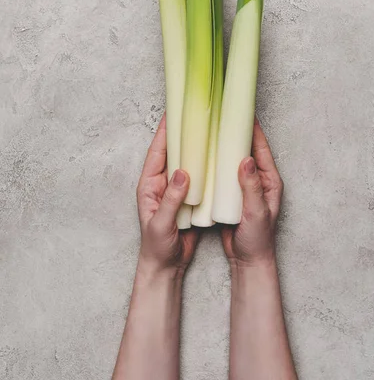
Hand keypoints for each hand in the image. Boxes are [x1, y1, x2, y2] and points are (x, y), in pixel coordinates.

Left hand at [136, 114, 197, 276]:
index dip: (164, 132)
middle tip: (195, 115)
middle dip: (182, 134)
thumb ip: (170, 199)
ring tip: (209, 131)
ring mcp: (176, 190)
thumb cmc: (157, 247)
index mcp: (149, 185)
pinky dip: (206, 166)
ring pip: (186, 162)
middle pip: (172, 152)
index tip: (173, 113)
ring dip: (195, 148)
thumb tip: (183, 172)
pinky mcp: (189, 198)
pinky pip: (198, 177)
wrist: (166, 266)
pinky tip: (217, 158)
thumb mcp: (161, 224)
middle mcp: (162, 183)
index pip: (157, 152)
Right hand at [222, 118, 282, 267]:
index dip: (251, 129)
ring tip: (209, 131)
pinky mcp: (232, 194)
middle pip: (245, 149)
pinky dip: (215, 164)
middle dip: (234, 132)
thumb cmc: (258, 239)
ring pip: (232, 160)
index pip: (260, 147)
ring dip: (223, 147)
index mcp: (269, 180)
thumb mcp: (256, 212)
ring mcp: (244, 186)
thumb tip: (245, 159)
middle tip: (220, 116)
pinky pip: (223, 174)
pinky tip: (202, 158)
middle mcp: (258, 179)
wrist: (249, 261)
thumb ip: (251, 187)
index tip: (240, 111)